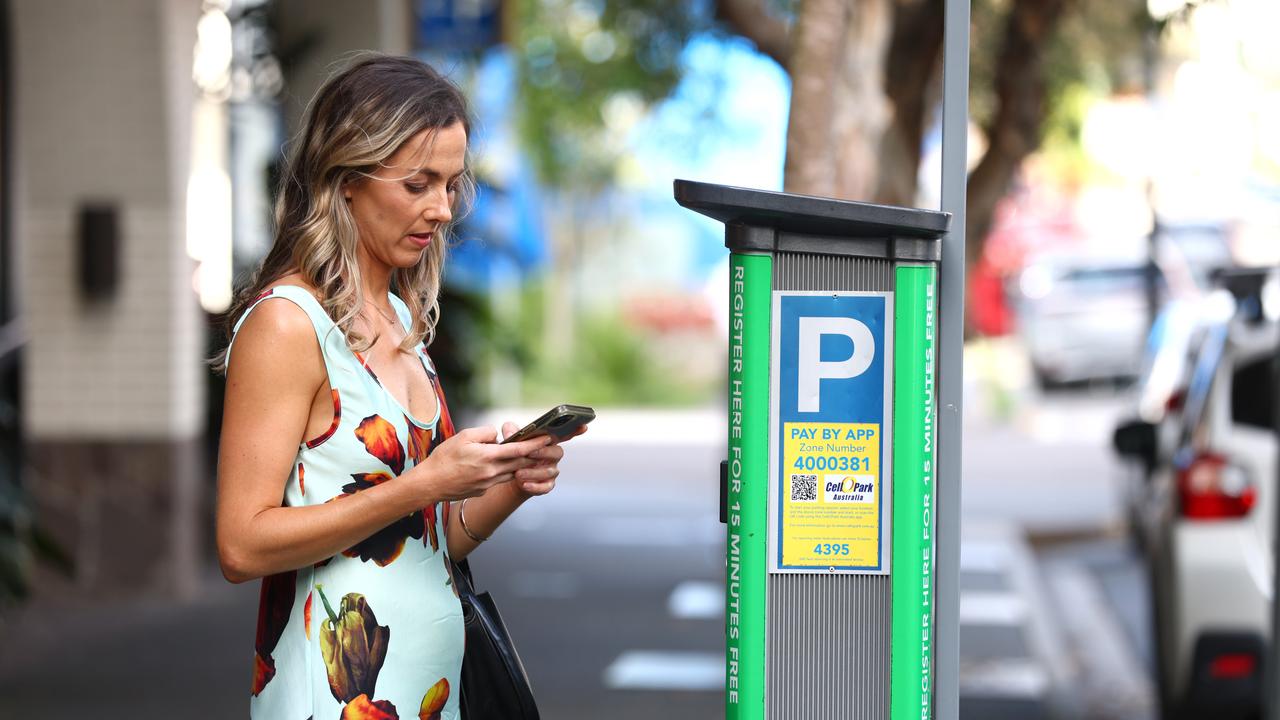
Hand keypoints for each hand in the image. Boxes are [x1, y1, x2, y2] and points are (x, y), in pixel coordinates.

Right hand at [413, 426, 551, 501]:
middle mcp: (492, 473)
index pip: (519, 450)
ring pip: (511, 473)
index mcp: (488, 457)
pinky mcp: (483, 492)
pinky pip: (498, 480)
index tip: (547, 438)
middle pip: (521, 464)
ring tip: (524, 456)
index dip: (535, 444)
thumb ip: (485, 433)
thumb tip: (497, 436)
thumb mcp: (463, 436)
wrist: (430, 484)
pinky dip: (502, 473)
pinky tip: (495, 468)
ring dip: (520, 466)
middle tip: (544, 448)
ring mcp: (488, 484)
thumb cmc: (444, 458)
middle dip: (534, 456)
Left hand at [503, 421, 587, 497]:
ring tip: (518, 473)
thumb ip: (511, 431)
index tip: (583, 426)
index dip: (575, 430)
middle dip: (543, 452)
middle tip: (528, 453)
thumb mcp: (511, 440)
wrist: (511, 475)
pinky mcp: (547, 485)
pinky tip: (524, 484)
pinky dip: (535, 486)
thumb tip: (510, 432)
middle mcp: (554, 456)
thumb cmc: (515, 453)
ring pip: (550, 471)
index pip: (565, 434)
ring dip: (534, 472)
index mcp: (548, 442)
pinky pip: (545, 487)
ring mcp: (552, 471)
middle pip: (557, 452)